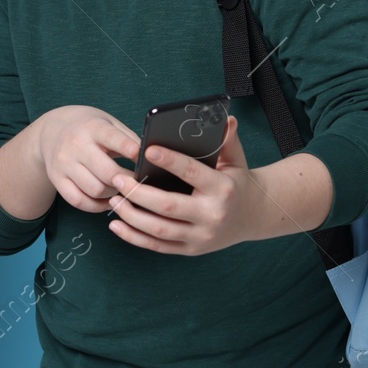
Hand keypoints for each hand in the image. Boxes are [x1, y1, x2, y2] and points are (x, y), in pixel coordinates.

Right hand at [33, 106, 141, 213]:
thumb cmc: (88, 127)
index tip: (144, 158)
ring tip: (122, 190)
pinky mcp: (56, 178)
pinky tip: (107, 200)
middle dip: (127, 181)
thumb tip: (150, 160)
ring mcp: (64, 163)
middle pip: (107, 173)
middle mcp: (75, 144)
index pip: (112, 138)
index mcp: (92, 127)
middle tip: (138, 183)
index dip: (130, 150)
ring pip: (95, 190)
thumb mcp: (108, 122)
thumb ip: (128, 138)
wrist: (51, 129)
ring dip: (114, 194)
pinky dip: (96, 206)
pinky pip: (78, 201)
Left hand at [105, 116, 265, 255]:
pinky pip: (157, 246)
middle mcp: (212, 215)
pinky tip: (116, 225)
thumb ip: (227, 139)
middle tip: (118, 179)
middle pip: (168, 207)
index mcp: (223, 189)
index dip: (169, 161)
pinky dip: (134, 237)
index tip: (147, 149)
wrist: (254, 216)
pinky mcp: (191, 250)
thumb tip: (225, 117)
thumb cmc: (237, 181)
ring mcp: (201, 237)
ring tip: (113, 199)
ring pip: (159, 230)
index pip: (192, 173)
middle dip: (139, 193)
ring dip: (131, 216)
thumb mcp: (236, 159)